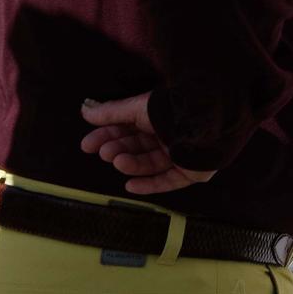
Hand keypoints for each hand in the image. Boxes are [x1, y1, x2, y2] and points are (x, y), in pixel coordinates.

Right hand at [80, 93, 212, 194]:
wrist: (206, 120)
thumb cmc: (174, 108)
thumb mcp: (138, 108)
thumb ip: (112, 112)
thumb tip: (87, 110)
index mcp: (158, 117)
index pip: (127, 129)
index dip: (107, 136)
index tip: (88, 145)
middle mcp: (169, 134)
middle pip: (138, 147)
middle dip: (118, 149)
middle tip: (103, 152)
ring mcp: (181, 153)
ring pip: (151, 163)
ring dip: (131, 164)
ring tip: (118, 161)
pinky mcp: (191, 170)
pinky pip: (168, 181)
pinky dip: (150, 184)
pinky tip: (130, 185)